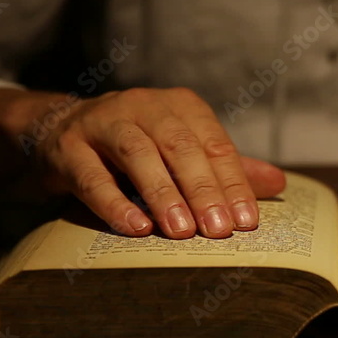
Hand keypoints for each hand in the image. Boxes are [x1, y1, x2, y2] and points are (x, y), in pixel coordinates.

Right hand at [26, 87, 284, 238]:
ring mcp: (103, 122)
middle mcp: (144, 106)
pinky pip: (92, 176)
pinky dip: (114, 202)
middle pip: (180, 146)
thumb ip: (227, 167)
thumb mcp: (183, 150)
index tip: (246, 221)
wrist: (59, 131)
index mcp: (181, 106)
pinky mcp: (68, 147)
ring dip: (162, 193)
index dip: (232, 183)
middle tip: (219, 230)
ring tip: (181, 231)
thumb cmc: (137, 145)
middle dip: (202, 189)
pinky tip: (136, 227)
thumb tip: (278, 183)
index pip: (214, 144)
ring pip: (137, 154)